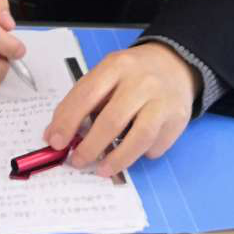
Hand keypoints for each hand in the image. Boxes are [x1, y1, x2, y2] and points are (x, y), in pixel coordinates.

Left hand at [43, 42, 199, 175]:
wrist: (175, 64)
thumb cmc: (132, 75)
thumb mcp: (105, 75)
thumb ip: (81, 101)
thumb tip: (55, 135)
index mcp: (116, 66)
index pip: (87, 95)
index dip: (68, 121)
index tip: (56, 142)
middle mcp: (141, 81)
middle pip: (112, 119)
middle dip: (90, 146)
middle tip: (77, 161)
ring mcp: (162, 100)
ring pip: (139, 138)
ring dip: (117, 159)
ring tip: (102, 169)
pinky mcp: (178, 119)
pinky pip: (155, 145)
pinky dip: (141, 154)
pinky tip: (131, 151)